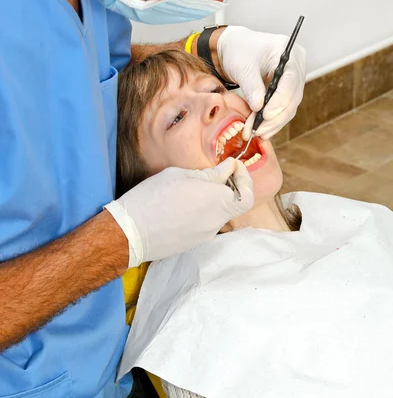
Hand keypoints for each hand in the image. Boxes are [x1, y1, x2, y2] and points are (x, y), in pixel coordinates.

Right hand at [104, 158, 252, 265]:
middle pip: (234, 203)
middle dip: (229, 187)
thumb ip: (209, 174)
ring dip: (213, 199)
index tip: (231, 167)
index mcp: (216, 200)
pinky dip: (202, 211)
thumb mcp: (179, 175)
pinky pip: (206, 223)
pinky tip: (182, 204)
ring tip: (191, 188)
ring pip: (219, 213)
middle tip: (215, 175)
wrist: (129, 232)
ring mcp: (206, 234)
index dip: (243, 178)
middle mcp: (216, 220)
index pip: (246, 194)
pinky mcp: (195, 242)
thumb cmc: (152, 197)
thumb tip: (227, 170)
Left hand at [217, 26, 305, 138]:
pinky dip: (273, 120)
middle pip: (293, 96)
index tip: (266, 114)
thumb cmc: (239, 51)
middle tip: (259, 130)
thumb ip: (251, 86)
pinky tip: (263, 130)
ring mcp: (294, 80)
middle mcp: (297, 67)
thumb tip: (259, 108)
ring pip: (289, 106)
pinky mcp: (287, 91)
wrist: (235, 49)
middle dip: (275, 116)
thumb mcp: (242, 66)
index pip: (290, 80)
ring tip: (258, 133)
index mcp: (288, 53)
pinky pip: (283, 108)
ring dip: (274, 122)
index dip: (280, 100)